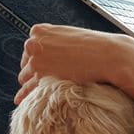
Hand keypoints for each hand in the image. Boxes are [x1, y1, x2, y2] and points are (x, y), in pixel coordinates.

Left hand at [15, 25, 133, 110]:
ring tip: (43, 91)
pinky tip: (25, 101)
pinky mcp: (41, 77)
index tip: (49, 67)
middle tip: (48, 80)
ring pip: (24, 77)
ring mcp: (35, 61)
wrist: (108, 56)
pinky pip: (27, 90)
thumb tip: (42, 57)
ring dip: (32, 84)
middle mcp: (33, 44)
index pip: (30, 49)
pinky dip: (26, 96)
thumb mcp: (69, 36)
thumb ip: (53, 42)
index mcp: (39, 31)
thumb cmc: (94, 47)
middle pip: (25, 63)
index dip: (39, 60)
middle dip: (34, 72)